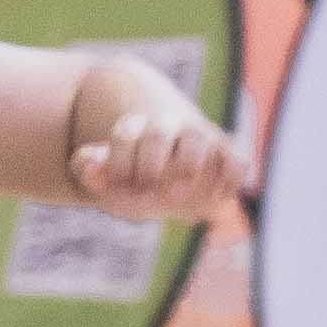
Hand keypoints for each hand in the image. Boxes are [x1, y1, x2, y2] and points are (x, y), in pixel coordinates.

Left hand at [69, 78, 240, 223]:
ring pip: (197, 138)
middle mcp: (168, 127)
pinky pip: (237, 159)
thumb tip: (90, 168)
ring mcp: (199, 137)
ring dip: (188, 167)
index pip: (124, 134)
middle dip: (149, 165)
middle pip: (156, 133)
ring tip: (175, 197)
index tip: (118, 186)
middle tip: (145, 192)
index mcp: (135, 128)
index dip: (118, 162)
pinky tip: (216, 199)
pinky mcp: (226, 154)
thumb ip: (92, 170)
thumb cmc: (134, 173)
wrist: (172, 161)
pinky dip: (231, 177)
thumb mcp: (108, 174)